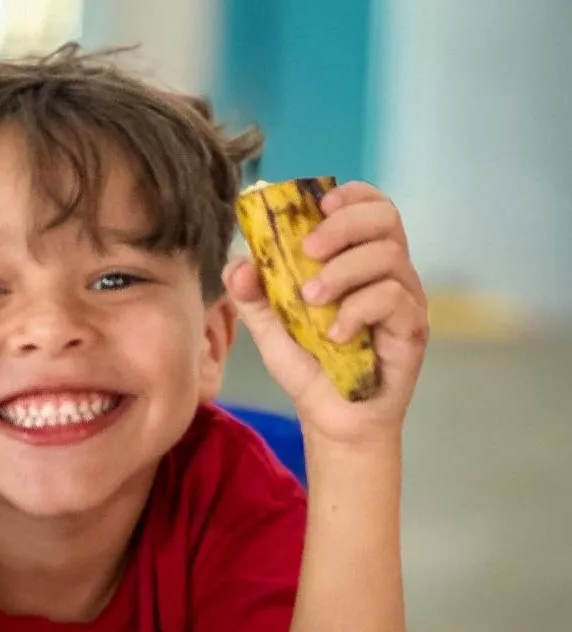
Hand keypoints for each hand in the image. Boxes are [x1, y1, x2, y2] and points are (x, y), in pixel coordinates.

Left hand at [227, 181, 428, 446]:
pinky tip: (333, 334)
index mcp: (357, 259)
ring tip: (310, 301)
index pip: (369, 206)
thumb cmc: (310, 368)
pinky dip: (357, 310)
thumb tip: (238, 264)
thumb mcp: (271, 328)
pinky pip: (392, 298)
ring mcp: (404, 298)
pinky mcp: (411, 328)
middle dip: (343, 225)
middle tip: (307, 250)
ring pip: (388, 255)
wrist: (332, 420)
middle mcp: (387, 272)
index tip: (317, 206)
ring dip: (342, 271)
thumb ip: (253, 295)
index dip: (349, 195)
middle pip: (385, 218)